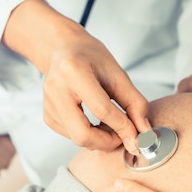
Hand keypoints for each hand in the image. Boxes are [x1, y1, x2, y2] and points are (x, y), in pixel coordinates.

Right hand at [3, 0, 150, 151]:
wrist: (62, 49)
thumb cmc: (91, 58)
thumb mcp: (118, 74)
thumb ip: (135, 103)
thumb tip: (144, 132)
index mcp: (74, 71)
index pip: (102, 110)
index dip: (123, 127)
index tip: (138, 137)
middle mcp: (56, 89)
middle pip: (83, 134)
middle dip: (108, 142)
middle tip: (125, 136)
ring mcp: (48, 105)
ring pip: (78, 138)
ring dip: (101, 140)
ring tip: (114, 125)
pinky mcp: (48, 116)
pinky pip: (72, 136)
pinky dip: (91, 136)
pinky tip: (99, 123)